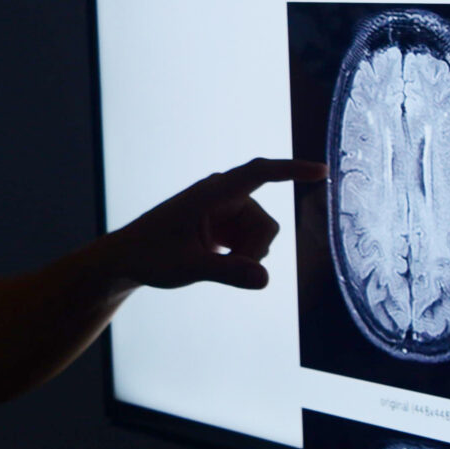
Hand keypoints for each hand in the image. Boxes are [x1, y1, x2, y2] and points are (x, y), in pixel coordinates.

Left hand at [108, 158, 325, 291]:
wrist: (128, 259)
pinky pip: (251, 240)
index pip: (260, 172)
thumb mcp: (189, 267)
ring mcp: (224, 208)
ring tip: (213, 262)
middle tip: (224, 267)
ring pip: (261, 235)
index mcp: (212, 192)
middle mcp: (222, 194)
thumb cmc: (151, 256)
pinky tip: (215, 259)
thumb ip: (228, 272)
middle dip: (253, 251)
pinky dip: (240, 255)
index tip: (321, 171)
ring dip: (246, 255)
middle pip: (265, 224)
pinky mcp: (224, 222)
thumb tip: (264, 278)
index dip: (292, 170)